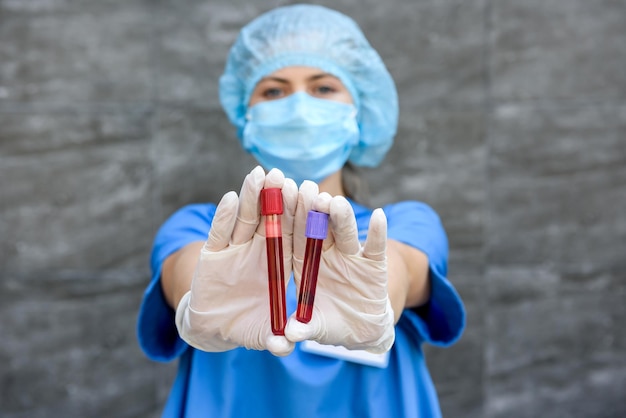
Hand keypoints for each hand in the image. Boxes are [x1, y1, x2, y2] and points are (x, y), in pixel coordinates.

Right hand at [175, 166, 297, 355]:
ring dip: (250, 197)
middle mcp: (259, 250)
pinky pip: (218, 233)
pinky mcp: (213, 253)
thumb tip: (287, 347)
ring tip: (258, 175)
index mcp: (279, 263)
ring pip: (245, 219)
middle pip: (271, 219)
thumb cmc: (246, 326)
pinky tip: (228, 198)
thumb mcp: (262, 333)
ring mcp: (235, 249)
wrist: (215, 326)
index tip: (312, 196)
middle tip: (285, 174)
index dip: (302, 217)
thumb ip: (276, 338)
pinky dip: (222, 217)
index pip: (294, 235)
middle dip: (278, 198)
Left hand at [285, 182, 394, 353]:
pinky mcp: (374, 264)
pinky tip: (378, 216)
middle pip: (317, 228)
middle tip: (308, 189)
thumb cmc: (329, 324)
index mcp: (303, 262)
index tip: (281, 197)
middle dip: (313, 209)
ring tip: (337, 203)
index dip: (288, 218)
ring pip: (345, 233)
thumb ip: (302, 328)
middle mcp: (325, 253)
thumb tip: (290, 335)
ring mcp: (350, 256)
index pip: (293, 236)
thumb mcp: (314, 327)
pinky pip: (376, 247)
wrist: (359, 331)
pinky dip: (378, 233)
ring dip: (341, 217)